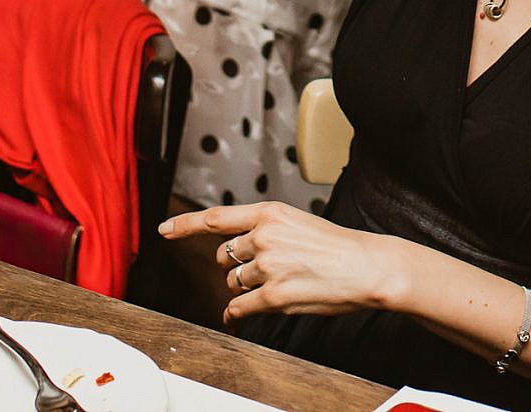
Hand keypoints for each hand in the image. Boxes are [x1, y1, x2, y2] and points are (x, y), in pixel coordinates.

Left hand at [158, 202, 408, 323]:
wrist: (365, 266)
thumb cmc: (336, 246)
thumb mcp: (297, 222)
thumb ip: (265, 229)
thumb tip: (236, 248)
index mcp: (269, 213)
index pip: (216, 218)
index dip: (185, 224)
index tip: (165, 229)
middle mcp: (264, 237)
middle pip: (225, 258)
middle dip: (236, 266)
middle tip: (262, 270)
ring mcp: (268, 266)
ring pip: (234, 283)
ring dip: (246, 288)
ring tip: (276, 286)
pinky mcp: (274, 295)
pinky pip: (240, 307)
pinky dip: (236, 315)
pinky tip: (239, 317)